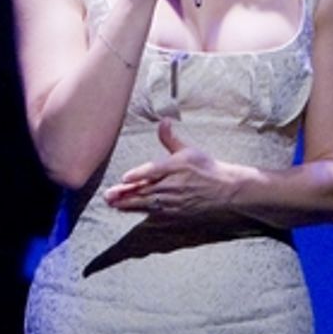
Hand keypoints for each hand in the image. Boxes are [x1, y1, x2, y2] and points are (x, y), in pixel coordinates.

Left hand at [102, 119, 237, 215]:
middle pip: (145, 190)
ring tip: (113, 204)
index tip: (124, 177)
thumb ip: (170, 138)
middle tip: (108, 195)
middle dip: (125, 193)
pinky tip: (128, 210)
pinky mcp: (175, 212)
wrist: (225, 190)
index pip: (153, 171)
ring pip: (147, 203)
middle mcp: (172, 185)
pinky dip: (140, 211)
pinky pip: (154, 213)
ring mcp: (173, 201)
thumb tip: (163, 120)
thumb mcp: (189, 150)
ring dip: (128, 204)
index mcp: (175, 167)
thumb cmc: (206, 168)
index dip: (138, 175)